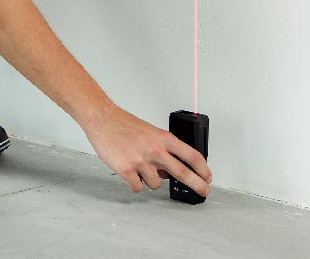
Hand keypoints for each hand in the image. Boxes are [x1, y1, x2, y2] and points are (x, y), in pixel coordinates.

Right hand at [82, 105, 211, 196]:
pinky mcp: (127, 170)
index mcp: (163, 138)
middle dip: (197, 185)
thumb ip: (162, 150)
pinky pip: (138, 187)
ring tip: (140, 168)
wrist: (103, 119)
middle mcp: (155, 150)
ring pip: (156, 184)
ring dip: (150, 180)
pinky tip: (130, 173)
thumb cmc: (124, 124)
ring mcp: (141, 161)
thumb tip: (169, 171)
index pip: (191, 155)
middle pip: (183, 172)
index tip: (207, 177)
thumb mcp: (150, 133)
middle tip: (204, 191)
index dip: (203, 168)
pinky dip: (135, 183)